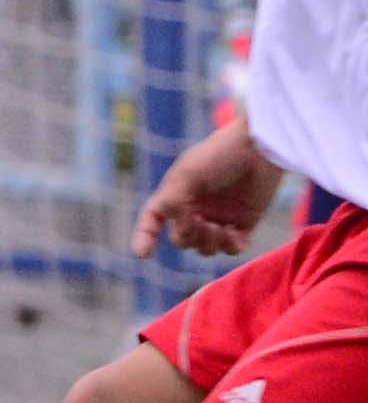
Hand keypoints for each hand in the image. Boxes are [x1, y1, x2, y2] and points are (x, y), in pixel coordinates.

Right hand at [140, 119, 281, 260]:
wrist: (259, 148)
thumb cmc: (219, 155)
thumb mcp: (188, 175)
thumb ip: (175, 203)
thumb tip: (179, 231)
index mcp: (175, 195)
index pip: (152, 220)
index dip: (144, 237)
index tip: (142, 254)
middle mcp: (194, 209)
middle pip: (182, 239)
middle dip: (188, 236)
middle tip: (200, 222)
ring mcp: (219, 217)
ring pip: (206, 248)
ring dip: (209, 243)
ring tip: (218, 228)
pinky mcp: (244, 223)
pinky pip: (232, 248)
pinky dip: (231, 246)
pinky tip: (234, 234)